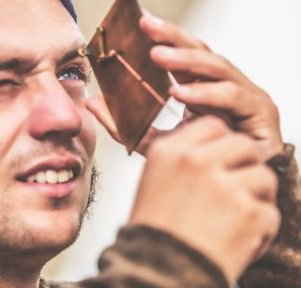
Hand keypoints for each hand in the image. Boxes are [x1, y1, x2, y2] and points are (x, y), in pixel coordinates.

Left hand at [87, 12, 283, 159]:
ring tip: (157, 56)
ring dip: (187, 61)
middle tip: (147, 28)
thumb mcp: (155, 142)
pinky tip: (181, 93)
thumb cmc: (199, 166)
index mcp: (203, 88)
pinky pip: (233, 97)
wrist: (234, 197)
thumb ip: (125, 125)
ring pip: (218, 68)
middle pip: (201, 53)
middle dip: (174, 38)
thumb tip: (91, 101)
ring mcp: (246, 98)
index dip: (165, 37)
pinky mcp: (261, 114)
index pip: (184, 55)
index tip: (139, 24)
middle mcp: (225, 88)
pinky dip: (206, 93)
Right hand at [129, 116, 279, 281]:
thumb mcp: (150, 182)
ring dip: (256, 198)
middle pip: (243, 145)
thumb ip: (179, 159)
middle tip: (234, 190)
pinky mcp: (249, 213)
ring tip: (236, 220)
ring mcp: (224, 186)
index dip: (222, 144)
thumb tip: (206, 150)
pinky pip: (270, 212)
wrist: (157, 274)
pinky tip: (239, 241)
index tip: (221, 160)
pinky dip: (260, 231)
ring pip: (263, 177)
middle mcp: (196, 162)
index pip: (212, 127)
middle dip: (244, 166)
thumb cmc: (151, 235)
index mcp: (169, 152)